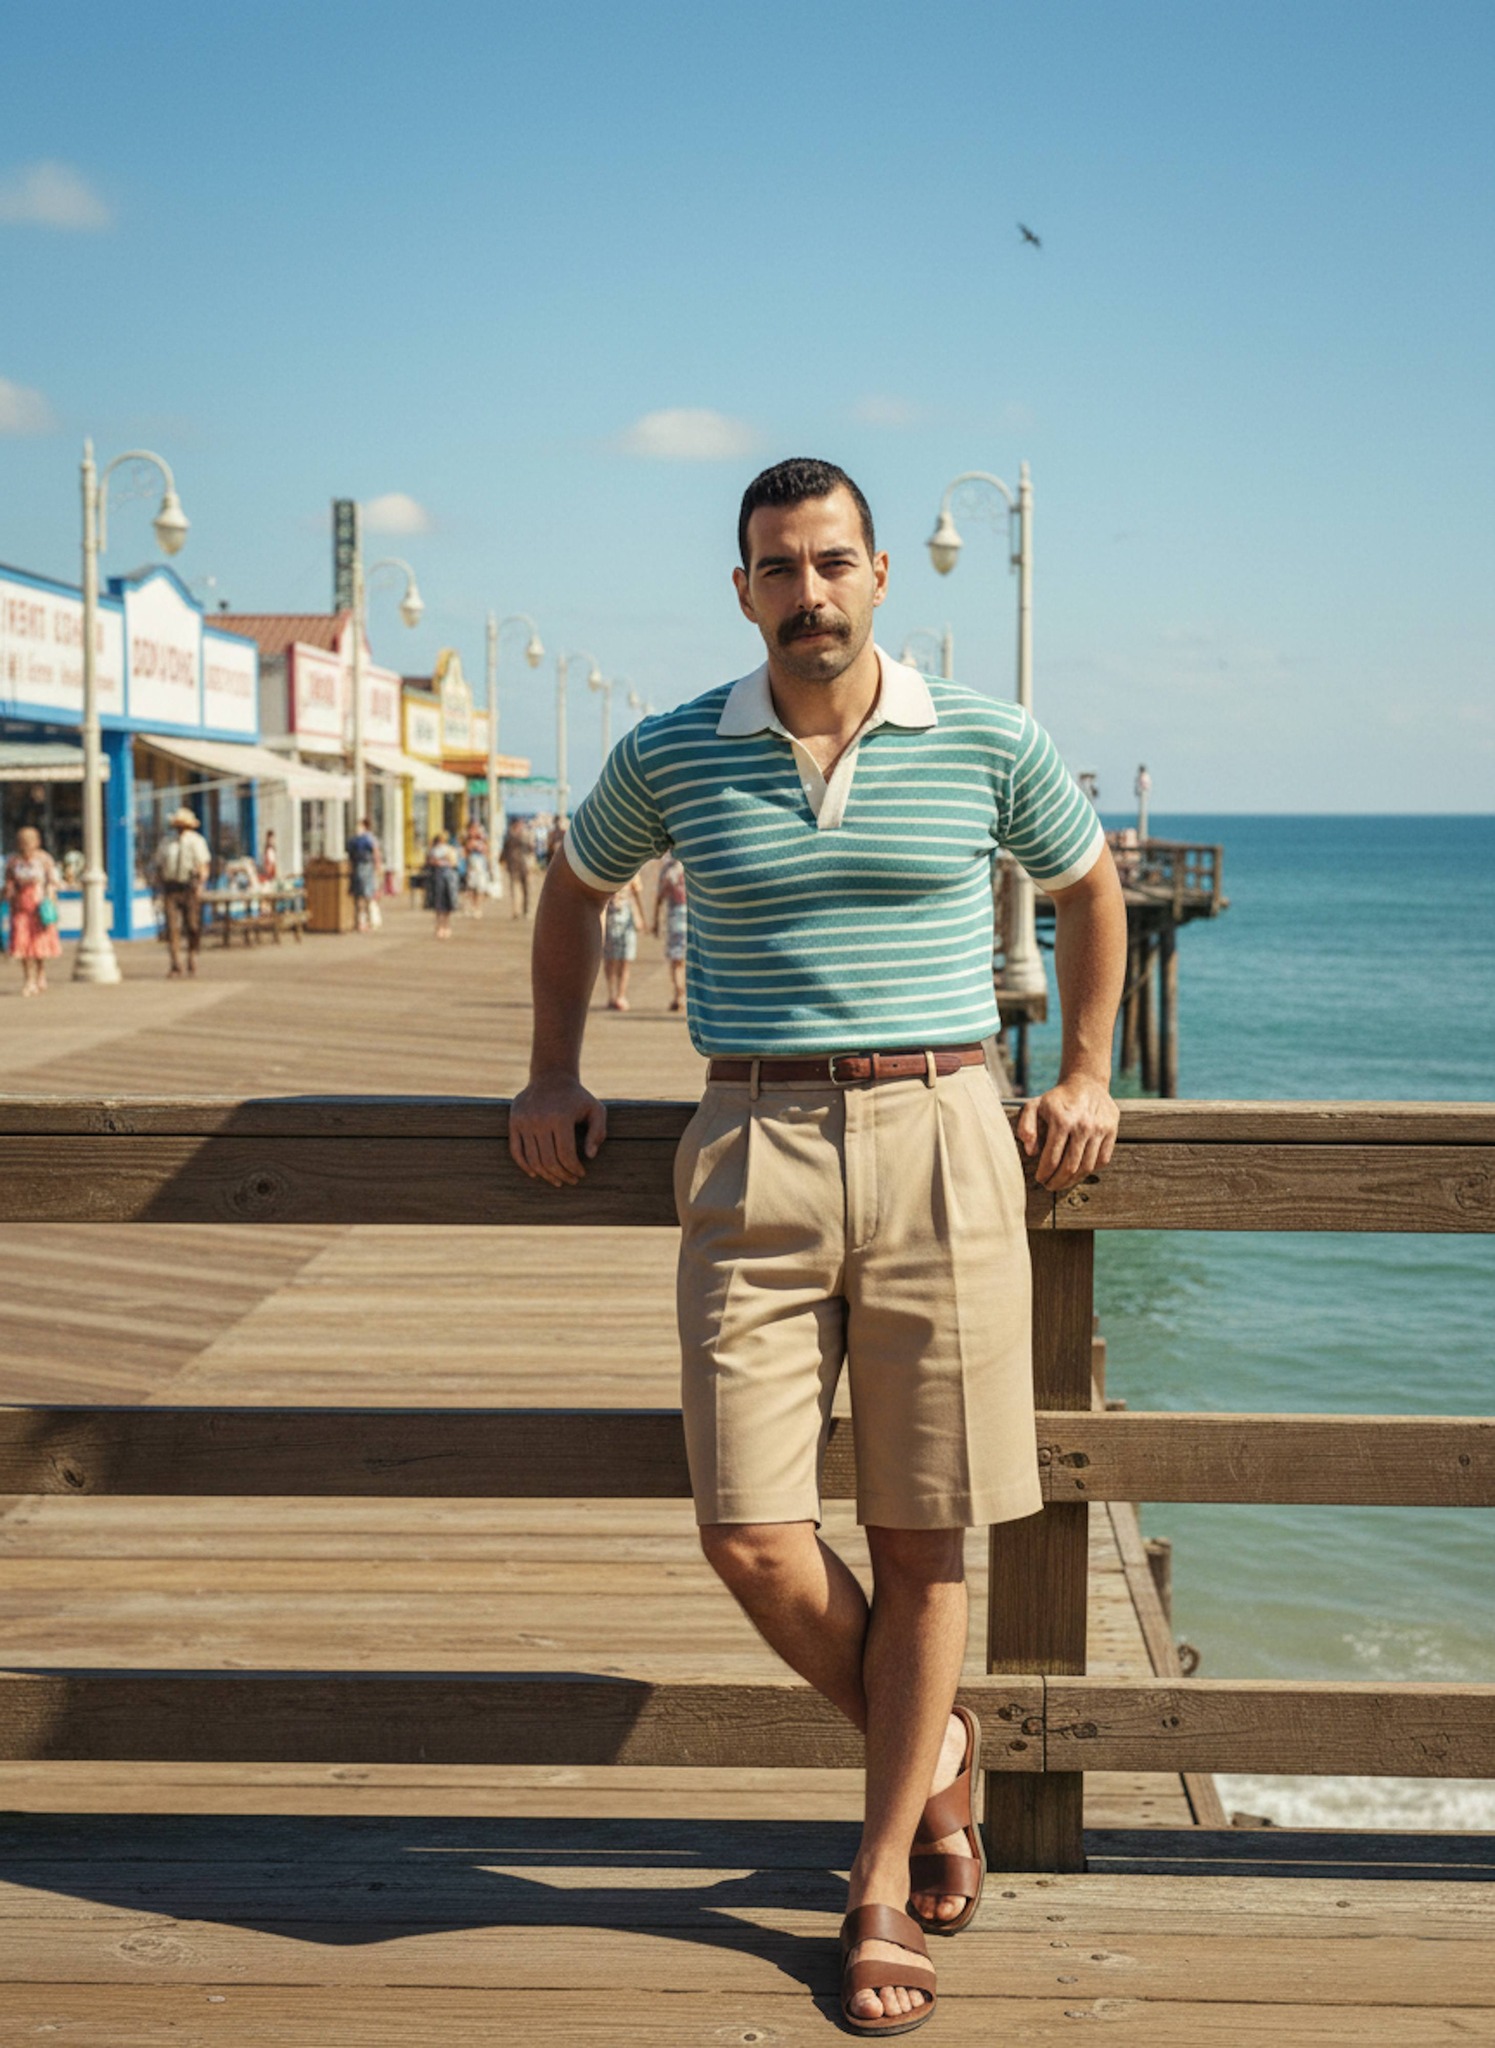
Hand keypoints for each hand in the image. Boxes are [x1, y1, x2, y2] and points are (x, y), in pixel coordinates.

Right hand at [509, 1072, 607, 1187]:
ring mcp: (524, 1121)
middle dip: (562, 1175)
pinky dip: (524, 1166)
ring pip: (532, 1159)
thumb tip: (590, 1156)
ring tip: (557, 1180)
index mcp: (560, 1117)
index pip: (565, 1155)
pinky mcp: (514, 1122)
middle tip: (571, 1181)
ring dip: (545, 1175)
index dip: (574, 1169)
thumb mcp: (596, 1110)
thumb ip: (598, 1132)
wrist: (551, 1077)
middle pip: (548, 1160)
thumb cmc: (577, 1097)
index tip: (581, 1174)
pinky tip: (535, 1174)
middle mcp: (539, 1120)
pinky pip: (516, 1151)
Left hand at [1017, 1074, 1118, 1192]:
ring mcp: (1099, 1129)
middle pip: (1070, 1167)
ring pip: (1087, 1167)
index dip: (1045, 1173)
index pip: (1052, 1158)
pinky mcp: (1112, 1131)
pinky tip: (1079, 1172)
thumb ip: (1026, 1126)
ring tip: (1063, 1183)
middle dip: (1058, 1181)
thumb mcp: (1034, 1106)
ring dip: (1074, 1180)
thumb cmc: (1056, 1099)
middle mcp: (1082, 1126)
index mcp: (1061, 1120)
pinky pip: (1102, 1160)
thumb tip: (1030, 1151)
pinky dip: (1090, 1170)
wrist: (1086, 1082)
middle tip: (1050, 1186)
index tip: (1040, 1179)